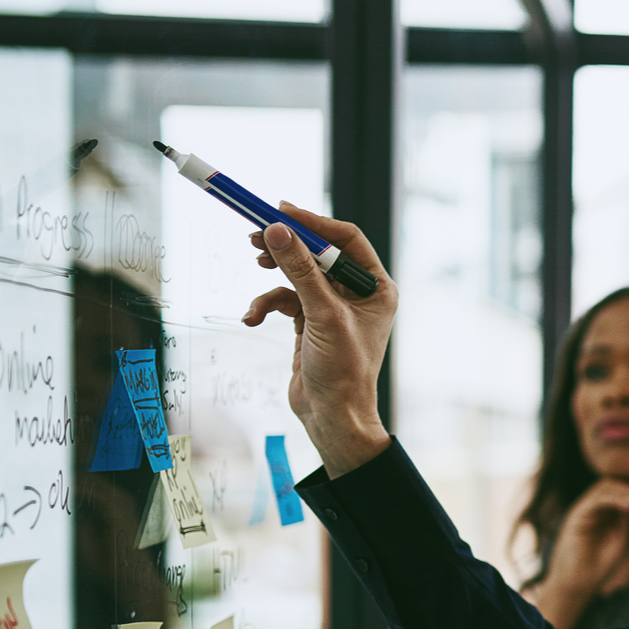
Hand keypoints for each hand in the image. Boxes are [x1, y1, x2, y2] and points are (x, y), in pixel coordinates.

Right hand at [241, 202, 397, 476]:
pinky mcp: (309, 323)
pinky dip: (266, 305)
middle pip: (318, 253)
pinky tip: (253, 318)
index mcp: (375, 287)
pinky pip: (284, 300)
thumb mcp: (321, 315)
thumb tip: (277, 231)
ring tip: (255, 268)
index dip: (314, 223)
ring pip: (297, 276)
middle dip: (287, 246)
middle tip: (255, 235)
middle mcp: (357, 294)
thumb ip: (300, 270)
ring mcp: (332, 308)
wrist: (331, 417)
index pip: (346, 239)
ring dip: (273, 278)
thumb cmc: (343, 370)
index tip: (281, 211)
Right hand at [532, 479, 628, 628]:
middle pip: (615, 483)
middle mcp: (593, 505)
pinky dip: (614, 499)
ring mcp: (584, 508)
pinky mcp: (576, 515)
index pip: (622, 487)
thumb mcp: (622, 535)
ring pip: (606, 488)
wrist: (578, 583)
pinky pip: (596, 500)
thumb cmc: (600, 563)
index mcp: (605, 509)